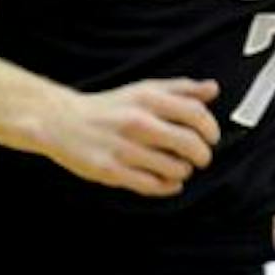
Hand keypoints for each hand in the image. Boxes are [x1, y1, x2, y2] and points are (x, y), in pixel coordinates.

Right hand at [38, 76, 219, 195]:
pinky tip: (167, 181)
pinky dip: (167, 186)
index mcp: (148, 99)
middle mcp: (136, 122)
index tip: (211, 138)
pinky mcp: (111, 171)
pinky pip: (152, 185)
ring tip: (178, 168)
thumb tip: (213, 89)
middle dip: (202, 155)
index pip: (196, 113)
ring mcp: (123, 148)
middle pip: (190, 143)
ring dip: (183, 171)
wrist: (61, 121)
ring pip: (174, 168)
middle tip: (200, 158)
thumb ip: (181, 89)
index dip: (211, 129)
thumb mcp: (144, 90)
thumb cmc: (111, 107)